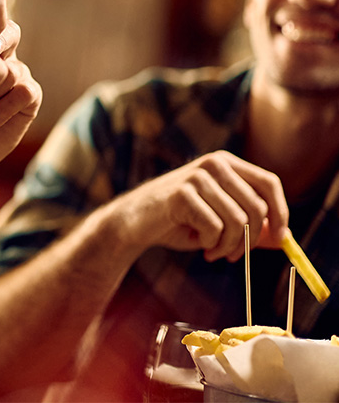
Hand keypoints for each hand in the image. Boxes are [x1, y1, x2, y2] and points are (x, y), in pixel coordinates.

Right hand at [107, 150, 288, 261]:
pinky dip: (209, 244)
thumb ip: (251, 227)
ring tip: (213, 251)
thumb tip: (284, 238)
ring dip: (229, 246)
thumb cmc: (179, 221)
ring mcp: (196, 177)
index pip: (268, 183)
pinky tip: (197, 243)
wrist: (135, 222)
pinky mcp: (182, 194)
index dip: (280, 211)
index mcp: (225, 163)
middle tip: (233, 255)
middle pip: (256, 207)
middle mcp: (213, 164)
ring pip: (238, 221)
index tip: (282, 236)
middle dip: (250, 240)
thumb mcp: (221, 222)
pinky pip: (214, 228)